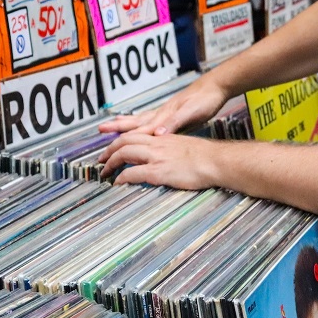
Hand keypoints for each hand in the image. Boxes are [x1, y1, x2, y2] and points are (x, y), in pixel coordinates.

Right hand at [98, 76, 229, 135]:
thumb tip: (157, 134)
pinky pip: (150, 119)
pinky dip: (141, 122)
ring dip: (125, 124)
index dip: (124, 141)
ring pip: (140, 120)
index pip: (139, 131)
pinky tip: (140, 124)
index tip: (111, 149)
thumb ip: (174, 123)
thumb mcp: (191, 113)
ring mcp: (166, 113)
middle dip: (117, 128)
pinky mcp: (172, 113)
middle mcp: (161, 114)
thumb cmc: (204, 99)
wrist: (216, 86)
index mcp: (163, 116)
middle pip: (134, 123)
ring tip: (112, 124)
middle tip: (100, 130)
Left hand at [99, 133, 217, 189]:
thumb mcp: (185, 147)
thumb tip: (165, 158)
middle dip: (109, 151)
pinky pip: (133, 173)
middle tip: (101, 161)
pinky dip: (122, 177)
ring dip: (111, 163)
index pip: (135, 134)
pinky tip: (118, 183)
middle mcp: (157, 144)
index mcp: (163, 138)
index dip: (120, 141)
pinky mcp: (159, 171)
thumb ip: (171, 150)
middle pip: (124, 141)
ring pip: (124, 153)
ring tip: (105, 173)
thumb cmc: (206, 157)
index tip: (112, 149)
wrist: (216, 161)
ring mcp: (157, 157)